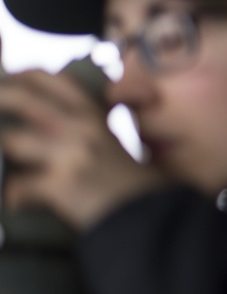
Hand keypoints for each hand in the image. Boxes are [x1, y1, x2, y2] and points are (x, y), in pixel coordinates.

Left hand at [0, 68, 164, 229]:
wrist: (146, 216)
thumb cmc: (132, 186)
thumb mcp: (112, 145)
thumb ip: (87, 130)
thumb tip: (54, 126)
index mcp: (92, 117)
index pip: (54, 80)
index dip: (25, 76)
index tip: (11, 82)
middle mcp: (80, 128)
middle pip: (23, 98)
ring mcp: (69, 154)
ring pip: (12, 140)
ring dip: (3, 156)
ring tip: (5, 166)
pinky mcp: (61, 184)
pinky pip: (19, 186)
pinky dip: (17, 196)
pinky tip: (20, 202)